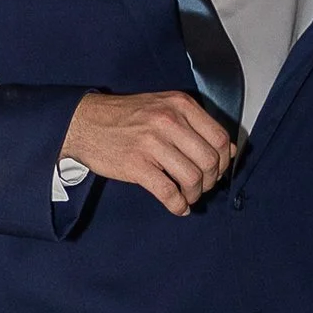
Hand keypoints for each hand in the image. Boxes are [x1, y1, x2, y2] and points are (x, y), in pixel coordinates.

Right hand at [63, 88, 233, 217]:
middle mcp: (169, 121)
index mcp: (179, 105)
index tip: (216, 170)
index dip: (223, 160)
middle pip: (209, 160)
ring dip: (194, 194)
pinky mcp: (136, 165)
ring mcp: (152, 143)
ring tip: (188, 197)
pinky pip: (168, 192)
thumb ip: (195, 125)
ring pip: (192, 178)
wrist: (84, 122)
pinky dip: (178, 206)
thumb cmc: (125, 117)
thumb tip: (228, 151)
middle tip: (202, 187)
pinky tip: (178, 207)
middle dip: (211, 180)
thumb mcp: (164, 107)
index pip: (219, 138)